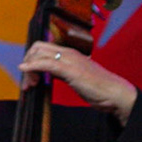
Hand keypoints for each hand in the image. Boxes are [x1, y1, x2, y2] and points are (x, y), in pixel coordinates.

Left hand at [19, 41, 138, 125]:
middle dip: (28, 61)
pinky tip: (25, 70)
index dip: (32, 58)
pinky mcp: (71, 70)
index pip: (43, 48)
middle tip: (28, 81)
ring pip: (39, 54)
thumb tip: (46, 74)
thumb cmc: (98, 87)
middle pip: (38, 48)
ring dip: (29, 68)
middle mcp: (68, 53)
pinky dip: (32, 66)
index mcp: (69, 53)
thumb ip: (61, 72)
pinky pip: (46, 63)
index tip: (30, 75)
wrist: (116, 93)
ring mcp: (70, 60)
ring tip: (29, 84)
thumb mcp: (75, 75)